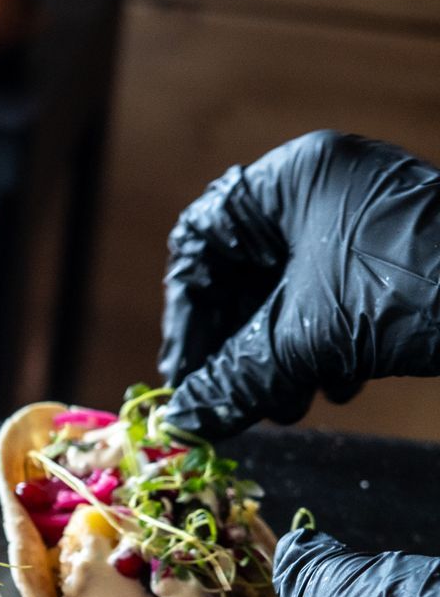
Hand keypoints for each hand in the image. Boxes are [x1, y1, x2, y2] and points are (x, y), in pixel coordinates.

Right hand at [159, 130, 439, 440]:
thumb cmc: (413, 294)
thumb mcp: (309, 339)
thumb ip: (236, 378)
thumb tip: (184, 418)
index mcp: (293, 178)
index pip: (202, 244)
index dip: (186, 317)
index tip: (184, 373)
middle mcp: (325, 187)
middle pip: (247, 274)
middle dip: (238, 346)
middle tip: (229, 400)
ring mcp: (365, 218)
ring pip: (291, 293)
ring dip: (278, 357)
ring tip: (285, 406)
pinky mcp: (396, 254)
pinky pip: (333, 299)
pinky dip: (322, 347)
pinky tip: (332, 387)